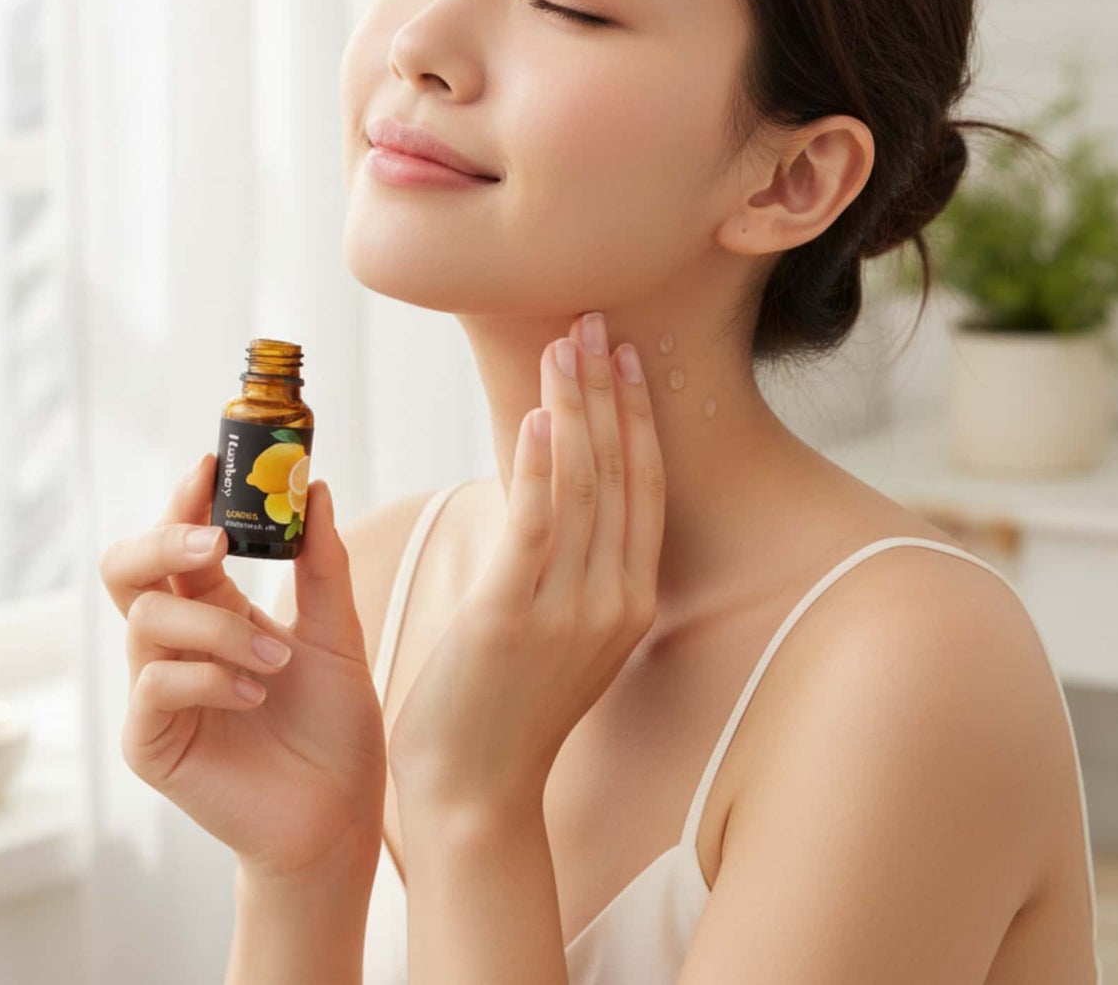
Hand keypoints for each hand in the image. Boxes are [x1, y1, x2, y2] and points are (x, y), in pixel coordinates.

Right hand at [99, 454, 385, 883]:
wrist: (337, 815)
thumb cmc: (334, 726)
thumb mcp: (336, 633)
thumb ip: (323, 564)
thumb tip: (315, 487)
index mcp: (214, 611)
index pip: (180, 541)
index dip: (186, 500)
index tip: (210, 464)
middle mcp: (178, 645)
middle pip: (128, 568)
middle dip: (161, 541)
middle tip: (212, 544)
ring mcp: (158, 693)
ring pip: (147, 622)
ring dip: (218, 629)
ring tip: (277, 660)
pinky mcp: (151, 742)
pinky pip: (154, 685)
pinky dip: (208, 677)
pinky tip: (254, 692)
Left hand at [387, 311, 665, 811]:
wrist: (474, 794)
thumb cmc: (507, 706)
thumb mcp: (558, 629)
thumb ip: (569, 564)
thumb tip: (556, 493)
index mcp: (629, 599)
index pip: (644, 486)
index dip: (638, 416)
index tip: (626, 356)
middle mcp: (613, 599)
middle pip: (620, 472)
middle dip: (609, 391)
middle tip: (595, 324)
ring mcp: (570, 610)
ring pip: (582, 485)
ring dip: (575, 408)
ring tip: (566, 347)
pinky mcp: (514, 617)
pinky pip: (536, 525)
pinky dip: (541, 466)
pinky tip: (538, 417)